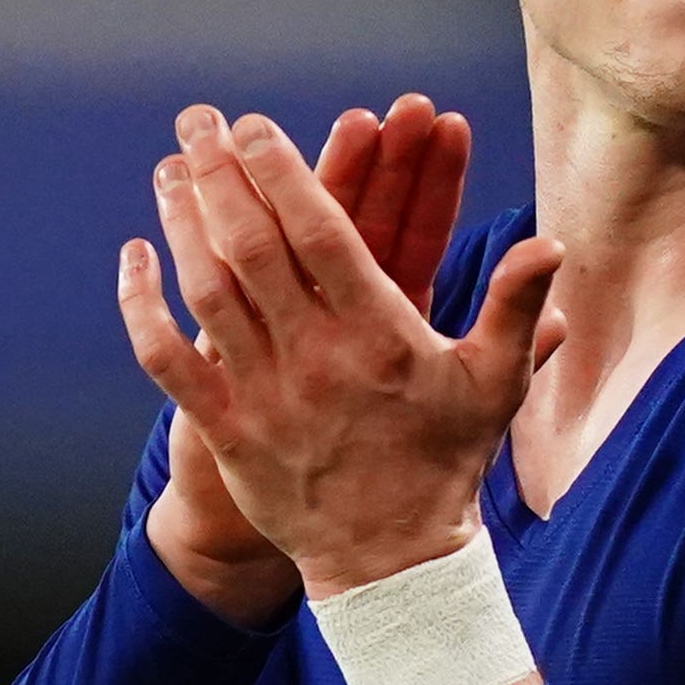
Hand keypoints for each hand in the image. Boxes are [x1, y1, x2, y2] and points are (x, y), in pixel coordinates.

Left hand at [120, 102, 559, 599]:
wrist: (393, 562)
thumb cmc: (446, 463)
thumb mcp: (495, 384)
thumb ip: (518, 308)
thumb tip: (550, 242)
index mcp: (379, 337)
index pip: (322, 234)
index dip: (285, 172)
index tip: (256, 126)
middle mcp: (314, 360)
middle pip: (252, 247)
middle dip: (220, 175)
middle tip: (197, 122)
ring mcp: (263, 396)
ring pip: (207, 292)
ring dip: (182, 223)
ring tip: (168, 169)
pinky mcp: (226, 432)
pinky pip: (168, 361)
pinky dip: (143, 307)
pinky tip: (134, 258)